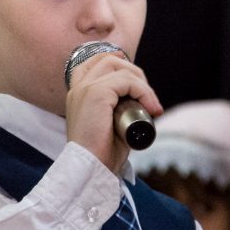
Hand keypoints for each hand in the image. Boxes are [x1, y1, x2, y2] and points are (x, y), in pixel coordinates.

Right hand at [64, 51, 161, 173]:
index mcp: (77, 93)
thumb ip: (118, 109)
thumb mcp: (109, 125)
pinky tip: (151, 108)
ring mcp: (85, 88)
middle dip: (134, 74)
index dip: (118, 66)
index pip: (95, 62)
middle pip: (110, 60)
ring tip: (151, 105)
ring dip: (142, 84)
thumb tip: (143, 103)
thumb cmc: (101, 154)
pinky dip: (144, 92)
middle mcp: (78, 87)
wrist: (90, 169)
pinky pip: (126, 81)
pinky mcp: (96, 93)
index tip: (138, 85)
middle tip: (148, 99)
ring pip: (120, 68)